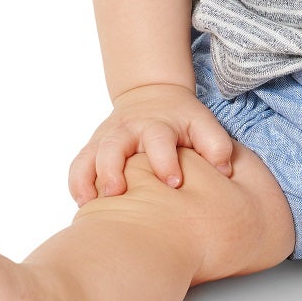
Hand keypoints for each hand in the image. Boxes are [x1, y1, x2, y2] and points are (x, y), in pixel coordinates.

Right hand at [68, 83, 234, 205]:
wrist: (151, 95)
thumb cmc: (181, 119)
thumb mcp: (202, 122)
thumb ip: (216, 144)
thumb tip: (224, 171)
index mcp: (157, 124)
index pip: (158, 140)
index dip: (165, 161)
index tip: (174, 182)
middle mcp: (127, 130)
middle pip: (113, 145)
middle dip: (113, 169)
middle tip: (119, 193)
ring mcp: (107, 139)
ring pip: (89, 157)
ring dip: (89, 179)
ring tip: (92, 203)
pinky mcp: (93, 149)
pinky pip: (78, 166)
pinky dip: (77, 184)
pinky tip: (84, 205)